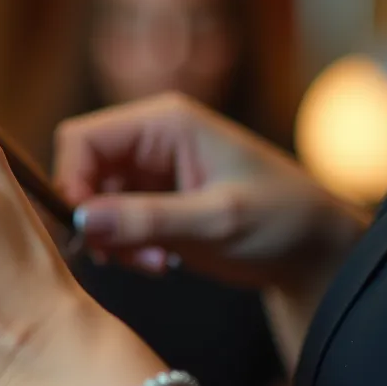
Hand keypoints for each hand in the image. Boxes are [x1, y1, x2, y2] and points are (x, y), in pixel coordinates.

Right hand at [55, 93, 367, 290]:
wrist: (316, 251)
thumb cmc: (283, 220)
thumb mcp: (218, 221)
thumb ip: (149, 219)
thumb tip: (82, 220)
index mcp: (165, 122)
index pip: (81, 138)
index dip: (70, 181)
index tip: (84, 229)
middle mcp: (150, 140)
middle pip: (80, 169)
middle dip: (92, 216)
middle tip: (119, 256)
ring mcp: (149, 171)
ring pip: (92, 200)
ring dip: (111, 238)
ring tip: (153, 263)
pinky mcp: (153, 201)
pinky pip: (112, 221)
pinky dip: (124, 247)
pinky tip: (159, 263)